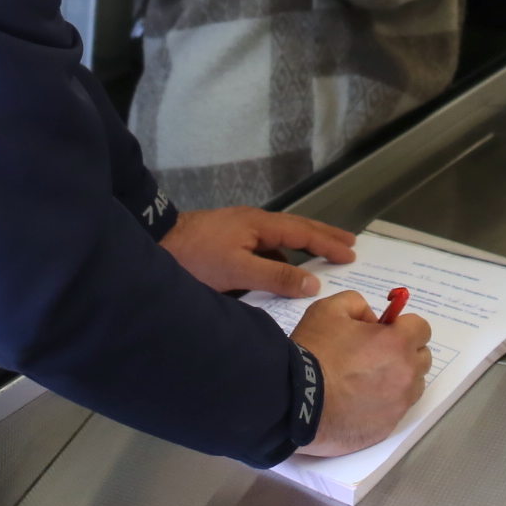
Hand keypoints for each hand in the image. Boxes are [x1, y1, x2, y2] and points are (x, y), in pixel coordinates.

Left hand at [159, 206, 356, 299]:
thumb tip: (312, 282)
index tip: (351, 252)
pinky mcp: (226, 242)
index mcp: (259, 224)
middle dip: (323, 236)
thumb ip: (276, 277)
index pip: (303, 232)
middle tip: (349, 243)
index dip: (328, 243)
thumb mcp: (238, 271)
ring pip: (279, 239)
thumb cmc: (195, 258)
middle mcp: (252, 222)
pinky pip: (263, 248)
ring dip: (302, 248)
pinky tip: (281, 273)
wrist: (154, 246)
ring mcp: (238, 230)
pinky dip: (280, 258)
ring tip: (321, 259)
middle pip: (296, 228)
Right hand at [293, 290, 434, 456]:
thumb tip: (373, 321)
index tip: (385, 332)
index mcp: (398, 343)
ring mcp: (398, 404)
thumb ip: (358, 304)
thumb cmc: (314, 352)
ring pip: (413, 386)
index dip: (403, 327)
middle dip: (405, 352)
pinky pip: (396, 410)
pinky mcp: (386, 428)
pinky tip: (360, 401)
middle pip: (422, 358)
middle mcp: (406, 374)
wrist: (295, 400)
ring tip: (368, 380)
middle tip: (377, 355)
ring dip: (399, 379)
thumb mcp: (330, 309)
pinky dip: (385, 404)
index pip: (422, 329)